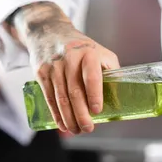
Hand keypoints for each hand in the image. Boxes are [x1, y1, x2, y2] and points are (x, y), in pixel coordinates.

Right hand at [8, 2, 119, 134]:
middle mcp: (70, 58)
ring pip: (60, 97)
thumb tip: (120, 97)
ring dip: (69, 118)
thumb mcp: (99, 51)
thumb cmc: (80, 47)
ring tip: (76, 130)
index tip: (97, 111)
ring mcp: (54, 66)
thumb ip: (110, 71)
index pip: (91, 76)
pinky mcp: (41, 72)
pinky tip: (62, 125)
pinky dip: (56, 114)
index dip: (94, 95)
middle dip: (81, 114)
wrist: (49, 31)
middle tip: (88, 128)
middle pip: (74, 92)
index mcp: (88, 53)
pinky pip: (49, 97)